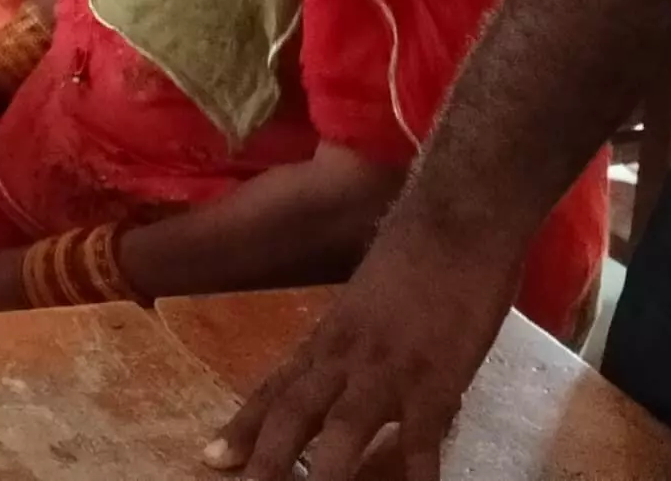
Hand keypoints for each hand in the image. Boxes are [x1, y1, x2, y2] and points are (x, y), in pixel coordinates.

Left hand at [210, 231, 519, 479]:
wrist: (457, 214)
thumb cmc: (419, 248)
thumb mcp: (371, 295)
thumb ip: (358, 336)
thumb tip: (355, 366)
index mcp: (330, 335)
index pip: (278, 388)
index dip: (245, 425)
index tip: (213, 458)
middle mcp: (346, 356)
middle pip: (294, 413)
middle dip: (265, 458)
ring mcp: (388, 370)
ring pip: (343, 432)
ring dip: (323, 475)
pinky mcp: (435, 380)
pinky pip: (420, 441)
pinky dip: (414, 477)